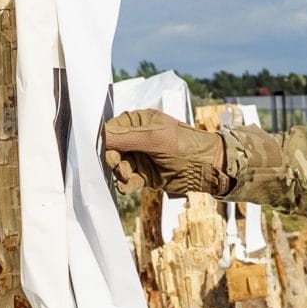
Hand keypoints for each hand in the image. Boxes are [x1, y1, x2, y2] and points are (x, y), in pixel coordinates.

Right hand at [97, 109, 227, 196]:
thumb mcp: (153, 138)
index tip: (107, 150)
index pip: (113, 129)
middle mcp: (137, 139)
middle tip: (119, 165)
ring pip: (118, 167)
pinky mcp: (144, 175)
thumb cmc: (184, 146)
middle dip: (113, 159)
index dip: (107, 141)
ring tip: (129, 175)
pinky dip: (126, 184)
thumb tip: (101, 135)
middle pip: (112, 150)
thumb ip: (125, 137)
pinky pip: (127, 181)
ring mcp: (141, 158)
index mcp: (139, 122)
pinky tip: (129, 185)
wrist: (205, 168)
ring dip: (120, 173)